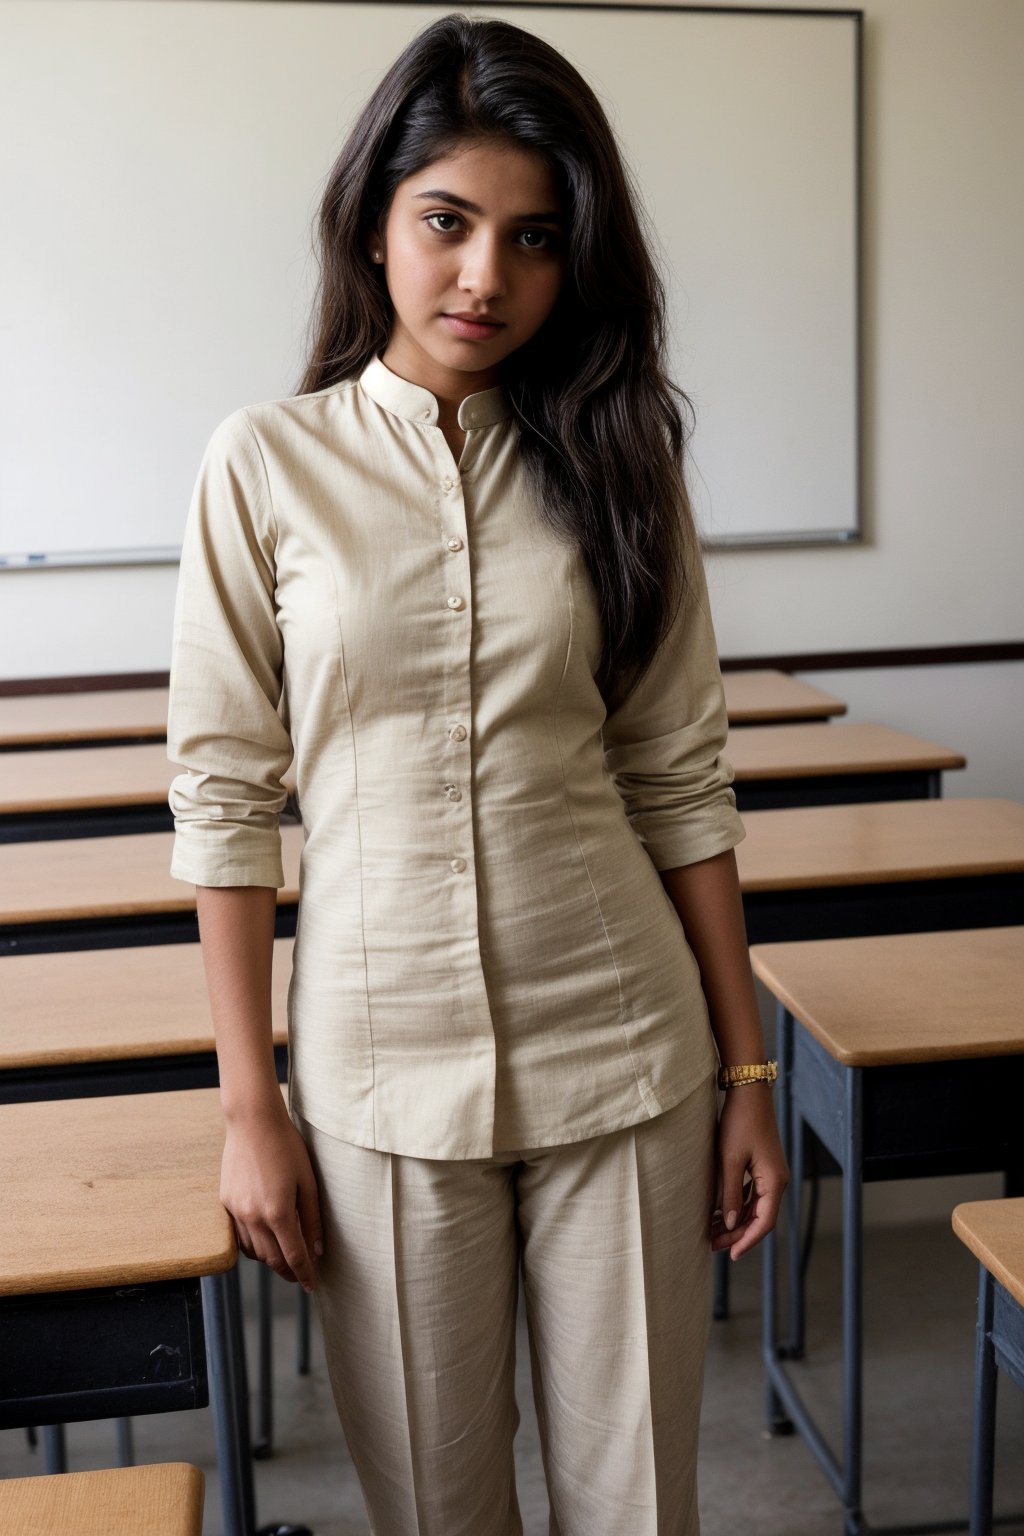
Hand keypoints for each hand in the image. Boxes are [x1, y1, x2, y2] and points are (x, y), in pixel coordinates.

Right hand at [220, 1101, 323, 1290]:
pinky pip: (239, 1236)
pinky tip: (265, 1241)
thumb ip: (312, 1218)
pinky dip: (253, 1246)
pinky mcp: (225, 1202)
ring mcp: (236, 1211)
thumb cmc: (287, 1147)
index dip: (305, 1275)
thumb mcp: (308, 1181)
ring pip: (254, 1252)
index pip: (294, 1257)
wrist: (252, 1122)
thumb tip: (317, 1250)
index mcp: (278, 1213)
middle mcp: (253, 1217)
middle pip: (272, 1259)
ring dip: (270, 1260)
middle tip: (302, 1275)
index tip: (312, 1286)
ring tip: (285, 1258)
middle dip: (288, 1271)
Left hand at [711, 1082, 787, 1260]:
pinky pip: (752, 1195)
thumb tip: (731, 1224)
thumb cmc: (739, 1123)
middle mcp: (776, 1181)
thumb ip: (731, 1193)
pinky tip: (720, 1213)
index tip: (729, 1255)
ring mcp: (770, 1174)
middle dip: (737, 1234)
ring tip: (712, 1232)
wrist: (748, 1093)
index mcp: (774, 1182)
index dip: (747, 1241)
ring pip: (755, 1208)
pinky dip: (737, 1206)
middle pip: (760, 1218)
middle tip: (713, 1245)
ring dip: (736, 1222)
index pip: (764, 1222)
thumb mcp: (730, 1160)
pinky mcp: (762, 1167)